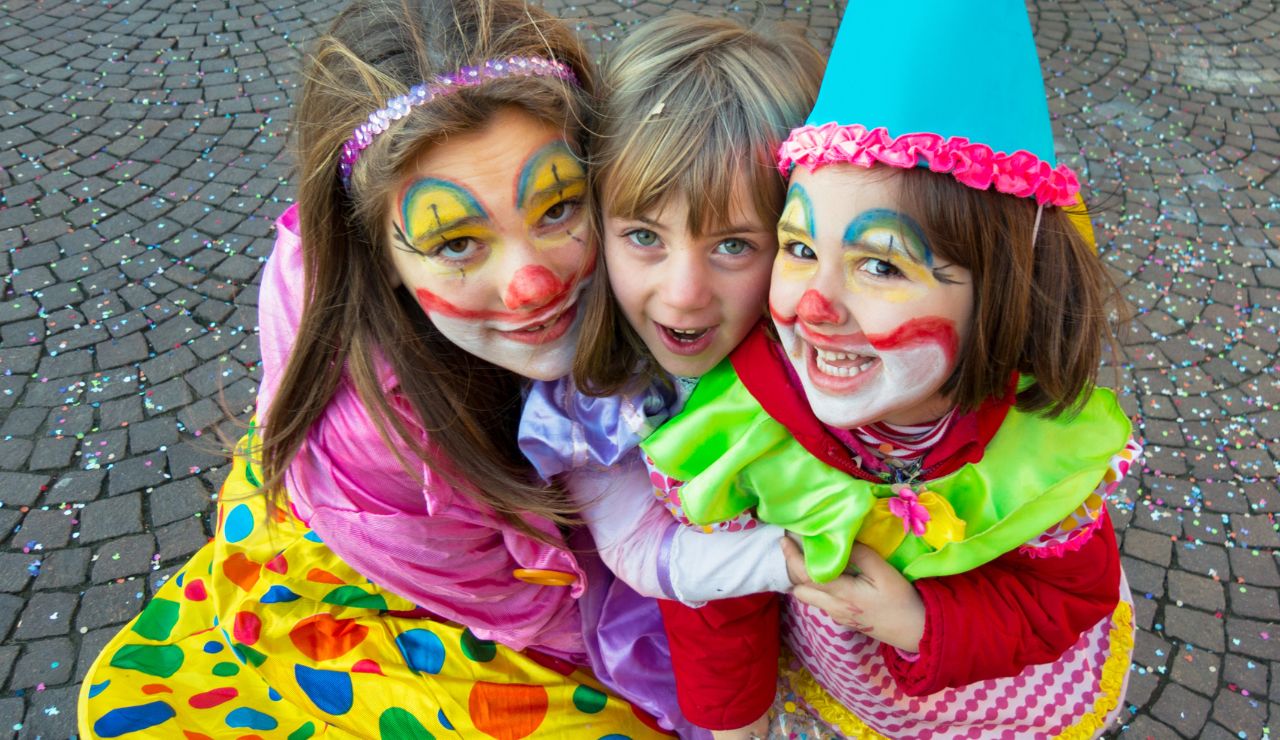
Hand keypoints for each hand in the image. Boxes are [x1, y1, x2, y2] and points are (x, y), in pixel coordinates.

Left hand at [781, 539, 925, 652]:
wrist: (915, 630)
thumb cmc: (901, 599)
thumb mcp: (883, 571)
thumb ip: (858, 554)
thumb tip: (837, 540)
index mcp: (842, 595)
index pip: (806, 575)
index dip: (791, 557)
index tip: (785, 539)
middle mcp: (834, 608)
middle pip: (799, 589)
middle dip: (792, 568)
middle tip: (795, 546)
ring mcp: (837, 616)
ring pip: (808, 597)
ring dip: (803, 578)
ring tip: (808, 556)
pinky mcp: (844, 619)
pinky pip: (820, 601)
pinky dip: (815, 585)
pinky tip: (825, 572)